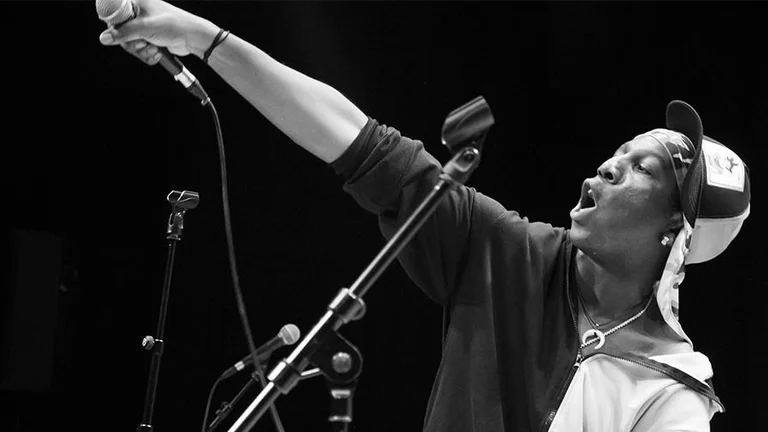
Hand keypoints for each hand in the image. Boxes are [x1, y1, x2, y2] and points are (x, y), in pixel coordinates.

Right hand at [98, 0, 215, 64]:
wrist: (193, 38)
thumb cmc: (174, 25)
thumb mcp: (146, 28)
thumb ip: (124, 33)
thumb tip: (104, 38)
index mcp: (135, 2)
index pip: (112, 14)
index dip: (115, 27)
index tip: (123, 34)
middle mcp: (137, 13)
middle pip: (119, 33)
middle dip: (132, 43)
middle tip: (143, 43)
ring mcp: (143, 27)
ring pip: (129, 44)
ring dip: (141, 51)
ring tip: (153, 48)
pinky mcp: (148, 39)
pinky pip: (139, 51)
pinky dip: (147, 55)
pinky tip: (157, 52)